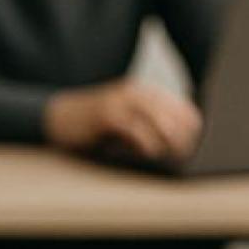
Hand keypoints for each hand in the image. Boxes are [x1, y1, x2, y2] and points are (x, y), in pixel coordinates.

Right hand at [44, 78, 201, 161]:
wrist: (53, 118)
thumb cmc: (90, 126)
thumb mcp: (121, 121)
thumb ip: (146, 127)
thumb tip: (177, 146)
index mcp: (140, 92)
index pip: (180, 108)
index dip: (192, 128)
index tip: (194, 147)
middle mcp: (133, 93)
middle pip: (174, 113)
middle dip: (185, 136)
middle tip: (188, 155)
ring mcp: (119, 102)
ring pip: (159, 119)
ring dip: (171, 140)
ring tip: (176, 156)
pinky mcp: (107, 116)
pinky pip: (137, 130)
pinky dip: (148, 144)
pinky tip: (150, 154)